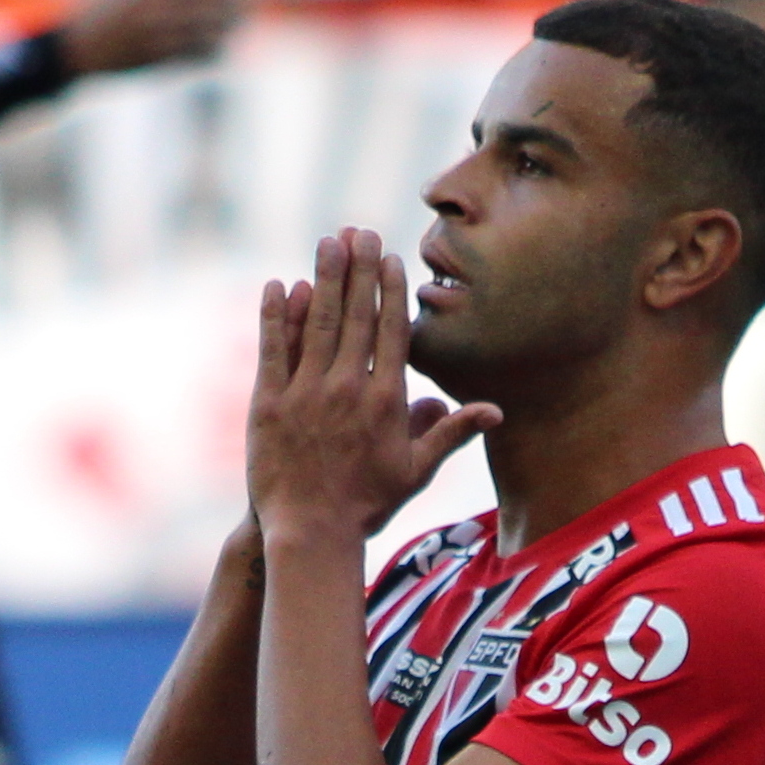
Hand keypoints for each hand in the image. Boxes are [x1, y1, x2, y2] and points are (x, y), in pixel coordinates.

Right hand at [59, 0, 238, 77]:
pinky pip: (189, 58)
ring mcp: (150, 40)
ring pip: (196, 36)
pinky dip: (208, 53)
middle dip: (223, 10)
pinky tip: (220, 50)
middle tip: (242, 11)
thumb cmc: (105, 18)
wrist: (80, 52)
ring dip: (220, 34)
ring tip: (234, 30)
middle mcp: (147, 15)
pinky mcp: (153, 64)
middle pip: (197, 9)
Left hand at [247, 228, 500, 543]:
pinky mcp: (270, 402)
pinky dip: (276, 315)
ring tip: (327, 242)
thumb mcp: (416, 472)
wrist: (311, 533)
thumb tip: (494, 411)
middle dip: (358, 269)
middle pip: (356, 315)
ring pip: (317, 323)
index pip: (391, 332)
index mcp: (385, 402)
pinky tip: (281, 286)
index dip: (389, 290)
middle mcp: (348, 389)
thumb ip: (450, 432)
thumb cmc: (367, 505)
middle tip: (358, 230)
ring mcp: (306, 393)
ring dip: (324, 278)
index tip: (388, 258)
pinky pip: (274, 348)